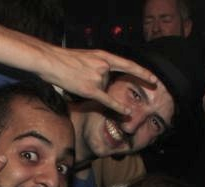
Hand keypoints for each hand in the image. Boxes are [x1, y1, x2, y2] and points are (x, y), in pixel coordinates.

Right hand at [39, 47, 156, 115]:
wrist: (50, 60)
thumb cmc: (65, 59)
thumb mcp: (87, 56)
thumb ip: (99, 65)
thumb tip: (104, 78)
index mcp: (104, 55)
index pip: (128, 65)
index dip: (142, 73)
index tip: (154, 79)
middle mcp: (104, 66)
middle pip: (109, 82)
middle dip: (96, 84)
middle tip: (80, 78)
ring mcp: (98, 78)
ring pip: (102, 90)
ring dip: (90, 89)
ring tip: (74, 80)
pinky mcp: (90, 89)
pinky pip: (107, 100)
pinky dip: (117, 107)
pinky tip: (127, 113)